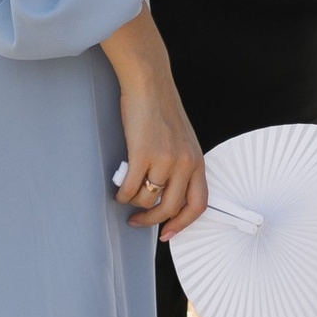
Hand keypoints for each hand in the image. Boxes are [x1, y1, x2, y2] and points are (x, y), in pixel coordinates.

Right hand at [116, 75, 205, 234]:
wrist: (149, 83)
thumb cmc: (162, 109)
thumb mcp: (183, 140)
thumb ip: (181, 166)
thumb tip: (166, 194)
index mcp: (197, 161)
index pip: (198, 204)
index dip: (182, 224)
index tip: (168, 233)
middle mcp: (185, 163)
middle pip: (169, 208)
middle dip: (150, 221)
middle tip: (136, 221)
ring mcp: (165, 159)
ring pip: (147, 200)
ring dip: (133, 204)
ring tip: (126, 196)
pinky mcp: (143, 154)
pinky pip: (130, 188)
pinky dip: (121, 194)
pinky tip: (118, 189)